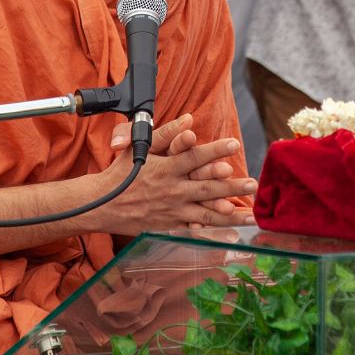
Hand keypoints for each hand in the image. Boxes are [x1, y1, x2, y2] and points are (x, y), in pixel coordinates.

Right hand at [97, 115, 256, 233]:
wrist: (102, 204)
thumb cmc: (122, 172)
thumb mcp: (140, 147)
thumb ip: (166, 133)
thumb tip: (188, 120)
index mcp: (166, 168)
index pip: (194, 156)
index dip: (215, 150)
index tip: (234, 143)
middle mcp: (171, 190)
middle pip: (206, 187)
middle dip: (232, 186)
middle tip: (253, 183)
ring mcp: (172, 211)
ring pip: (205, 213)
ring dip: (229, 214)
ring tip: (250, 214)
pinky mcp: (170, 226)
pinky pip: (195, 231)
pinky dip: (213, 234)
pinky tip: (230, 235)